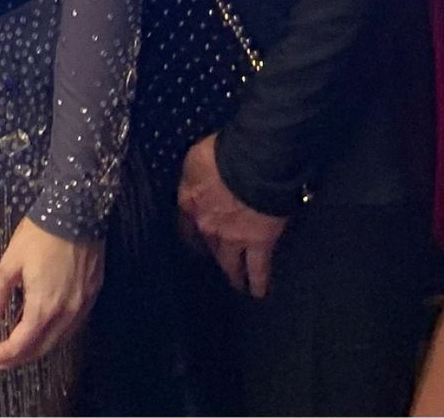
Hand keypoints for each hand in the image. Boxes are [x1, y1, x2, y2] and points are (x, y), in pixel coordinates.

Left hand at [0, 218, 103, 369]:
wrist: (78, 208)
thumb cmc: (40, 235)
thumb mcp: (10, 264)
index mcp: (43, 307)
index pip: (19, 345)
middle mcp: (66, 312)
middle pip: (40, 348)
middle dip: (16, 358)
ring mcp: (83, 303)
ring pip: (59, 339)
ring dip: (36, 347)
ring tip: (17, 345)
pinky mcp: (93, 291)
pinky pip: (73, 324)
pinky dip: (55, 333)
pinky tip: (43, 325)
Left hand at [177, 134, 286, 297]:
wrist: (253, 160)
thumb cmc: (223, 151)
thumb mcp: (197, 158)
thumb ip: (195, 174)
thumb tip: (199, 178)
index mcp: (189, 202)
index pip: (184, 224)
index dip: (190, 233)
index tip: (194, 240)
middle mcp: (206, 226)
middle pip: (207, 246)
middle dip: (211, 255)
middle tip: (216, 262)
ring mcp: (232, 238)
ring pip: (230, 263)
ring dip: (233, 274)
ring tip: (237, 284)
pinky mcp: (258, 242)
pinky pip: (258, 268)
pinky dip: (259, 281)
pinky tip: (259, 292)